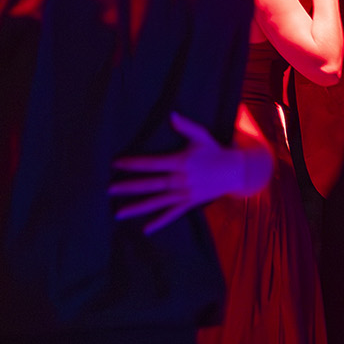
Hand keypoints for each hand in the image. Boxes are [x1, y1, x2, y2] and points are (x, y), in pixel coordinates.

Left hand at [109, 111, 270, 234]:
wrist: (235, 172)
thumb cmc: (215, 151)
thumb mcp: (201, 136)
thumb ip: (185, 126)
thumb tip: (171, 115)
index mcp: (180, 163)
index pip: (151, 164)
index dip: (133, 164)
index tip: (115, 164)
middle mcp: (180, 180)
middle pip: (150, 185)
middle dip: (128, 187)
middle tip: (108, 189)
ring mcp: (184, 194)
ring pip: (157, 202)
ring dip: (137, 207)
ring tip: (118, 213)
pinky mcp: (189, 203)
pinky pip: (172, 214)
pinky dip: (159, 222)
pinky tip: (145, 229)